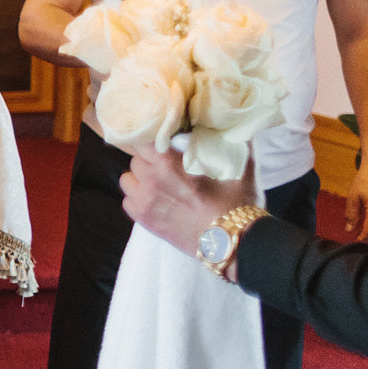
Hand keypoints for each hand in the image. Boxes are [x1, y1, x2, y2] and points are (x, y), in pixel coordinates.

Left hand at [120, 145, 251, 256]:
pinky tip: (154, 200)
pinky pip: (127, 201)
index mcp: (168, 164)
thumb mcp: (240, 169)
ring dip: (139, 179)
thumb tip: (236, 125)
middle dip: (148, 160)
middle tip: (166, 166)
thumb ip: (236, 144)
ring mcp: (144, 202)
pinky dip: (137, 198)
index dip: (151, 141)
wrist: (232, 242)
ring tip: (158, 183)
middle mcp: (150, 181)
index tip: (161, 143)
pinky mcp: (143, 220)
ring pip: (127, 180)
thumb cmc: (236, 204)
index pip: (142, 141)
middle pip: (135, 160)